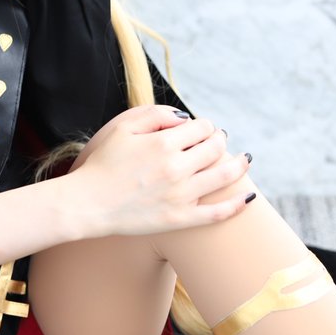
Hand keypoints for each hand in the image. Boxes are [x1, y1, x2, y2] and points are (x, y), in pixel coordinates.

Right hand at [67, 105, 252, 238]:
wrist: (87, 203)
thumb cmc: (102, 163)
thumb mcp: (121, 127)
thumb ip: (154, 114)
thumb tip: (184, 118)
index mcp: (162, 143)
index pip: (201, 128)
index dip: (204, 126)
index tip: (201, 129)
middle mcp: (176, 168)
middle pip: (215, 148)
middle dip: (220, 140)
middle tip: (219, 141)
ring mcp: (180, 196)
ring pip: (223, 175)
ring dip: (238, 165)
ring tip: (244, 159)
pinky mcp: (180, 220)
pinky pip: (217, 213)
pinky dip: (236, 204)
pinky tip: (248, 196)